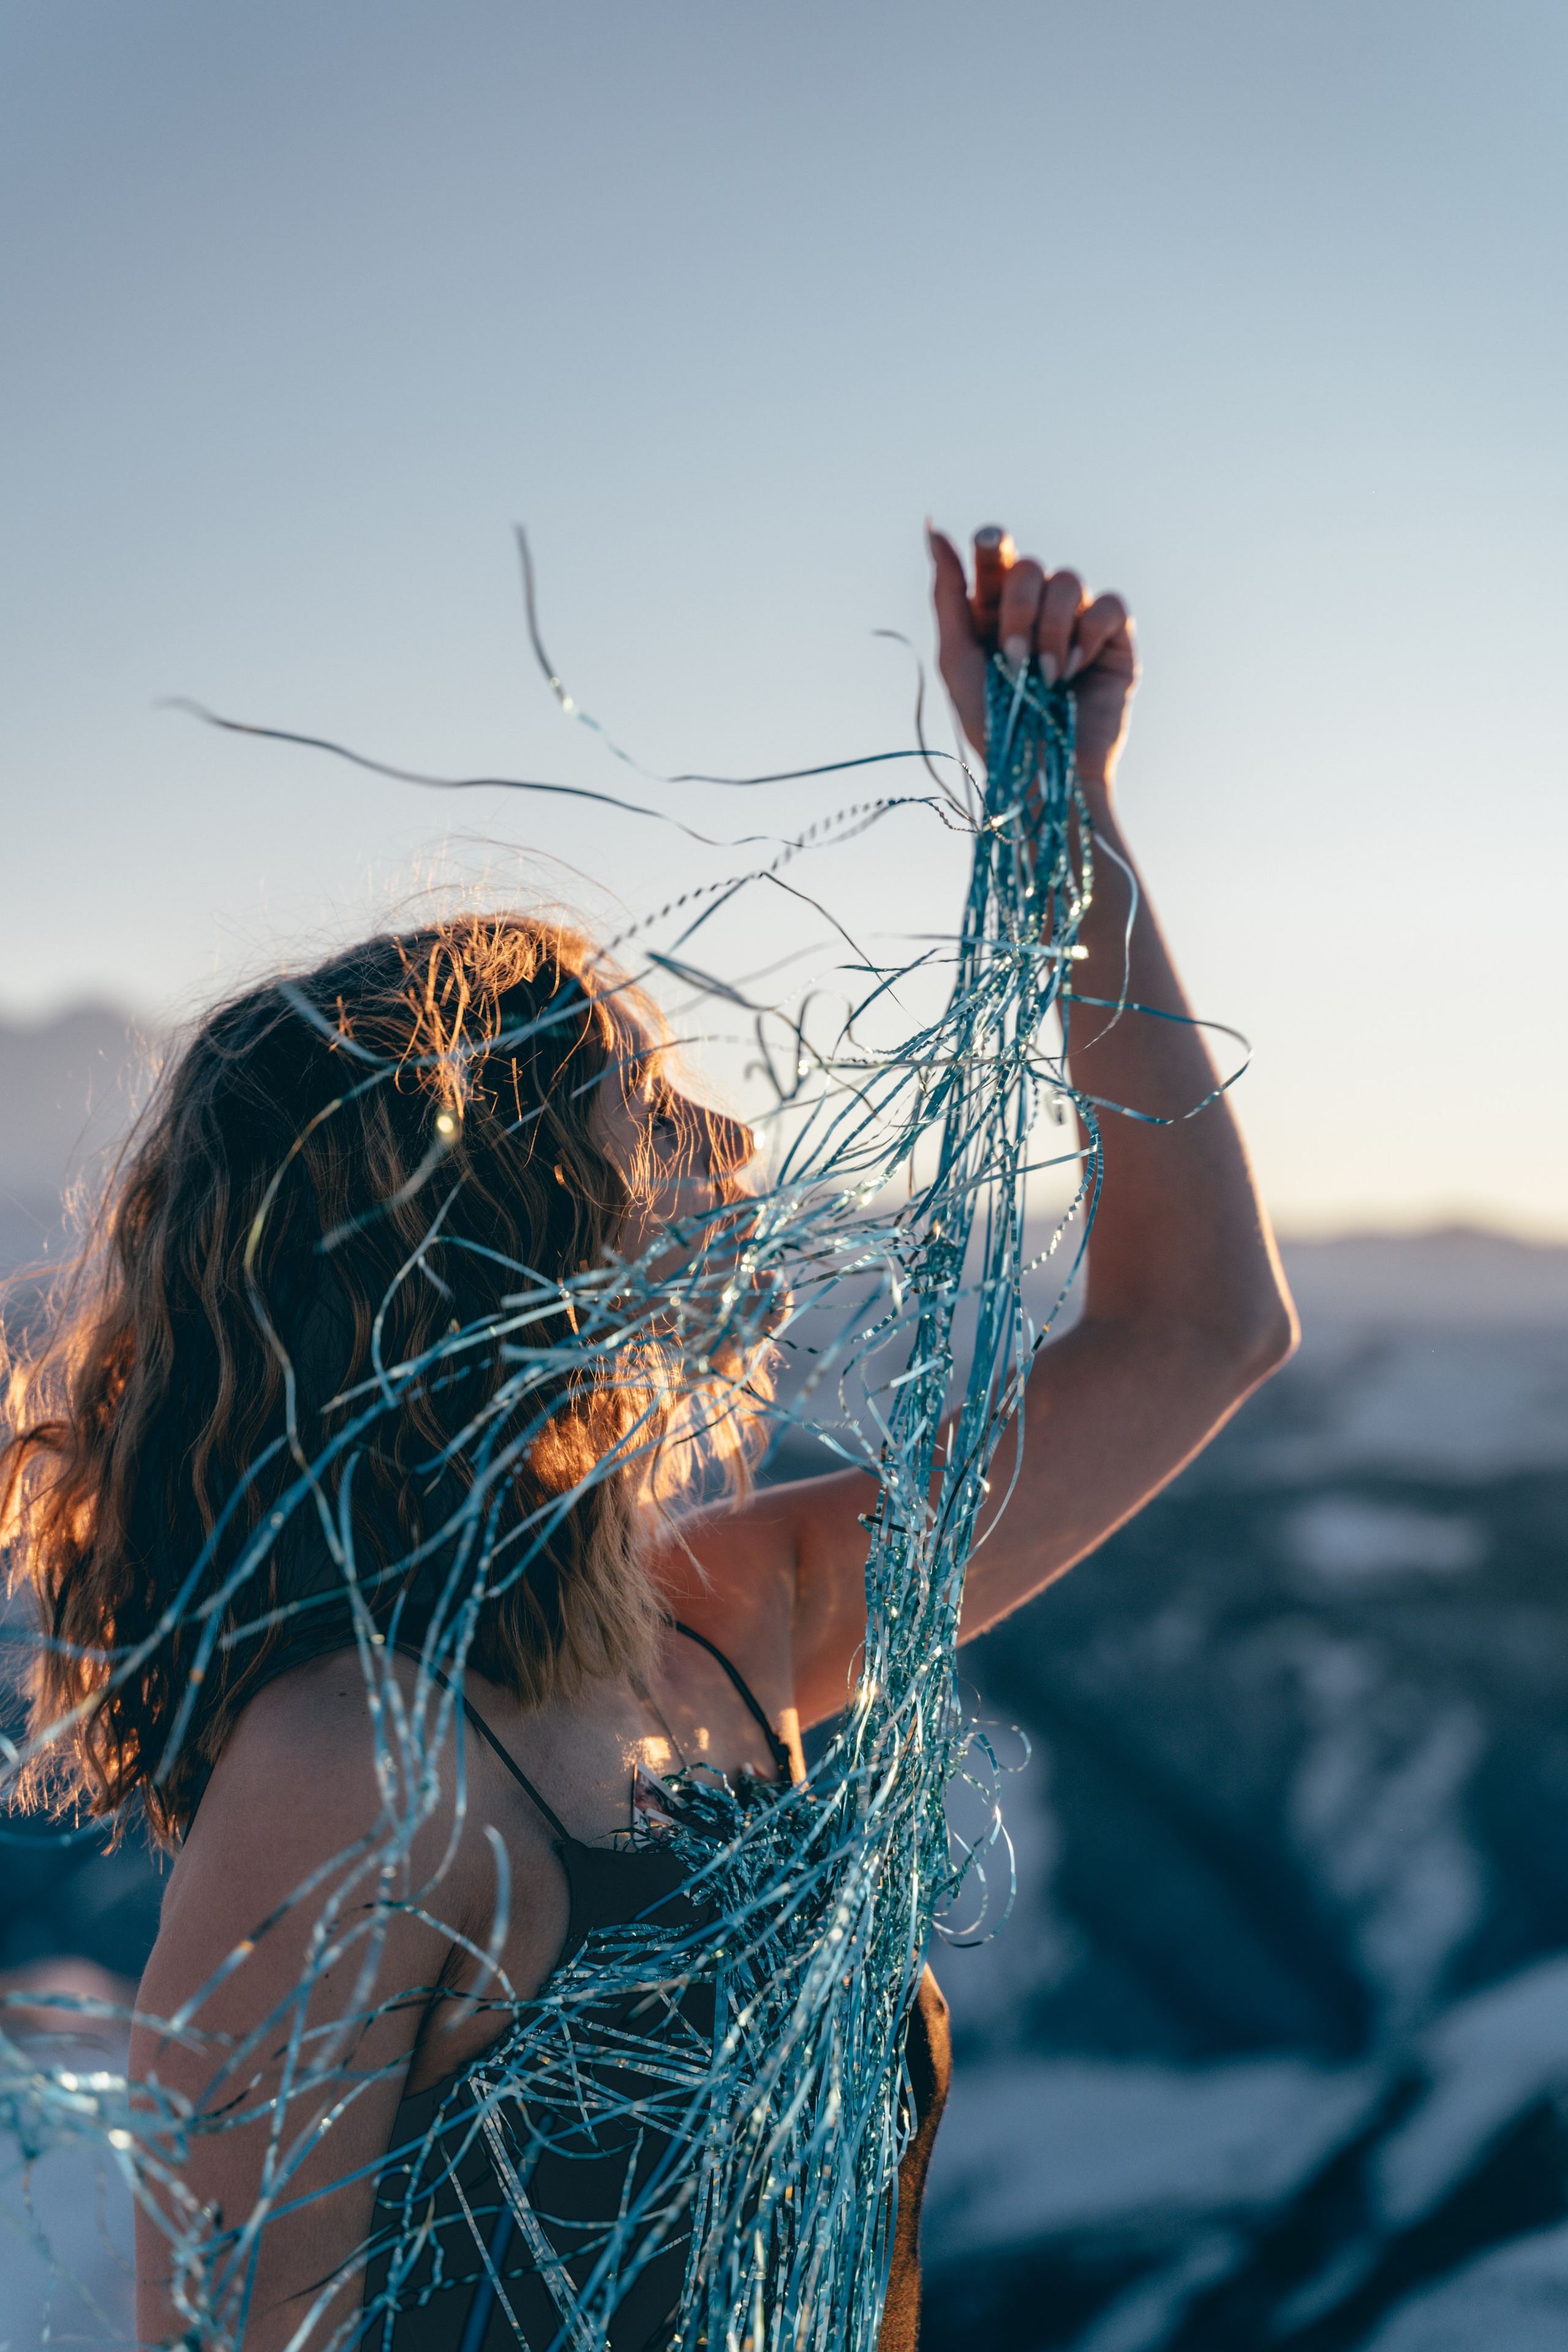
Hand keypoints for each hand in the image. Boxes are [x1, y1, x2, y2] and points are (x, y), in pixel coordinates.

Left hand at [928, 525, 1138, 786]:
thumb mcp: (957, 658)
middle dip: (1017, 610)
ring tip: (1046, 677)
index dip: (991, 545)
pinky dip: (1088, 634)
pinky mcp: (1113, 639)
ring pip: (1068, 580)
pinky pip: (1109, 603)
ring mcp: (1076, 621)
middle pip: (1028, 567)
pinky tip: (1075, 670)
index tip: (986, 548)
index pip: (994, 555)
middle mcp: (1036, 610)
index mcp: (994, 610)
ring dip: (1051, 629)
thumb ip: (947, 593)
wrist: (1043, 771)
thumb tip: (932, 529)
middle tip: (1013, 659)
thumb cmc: (995, 724)